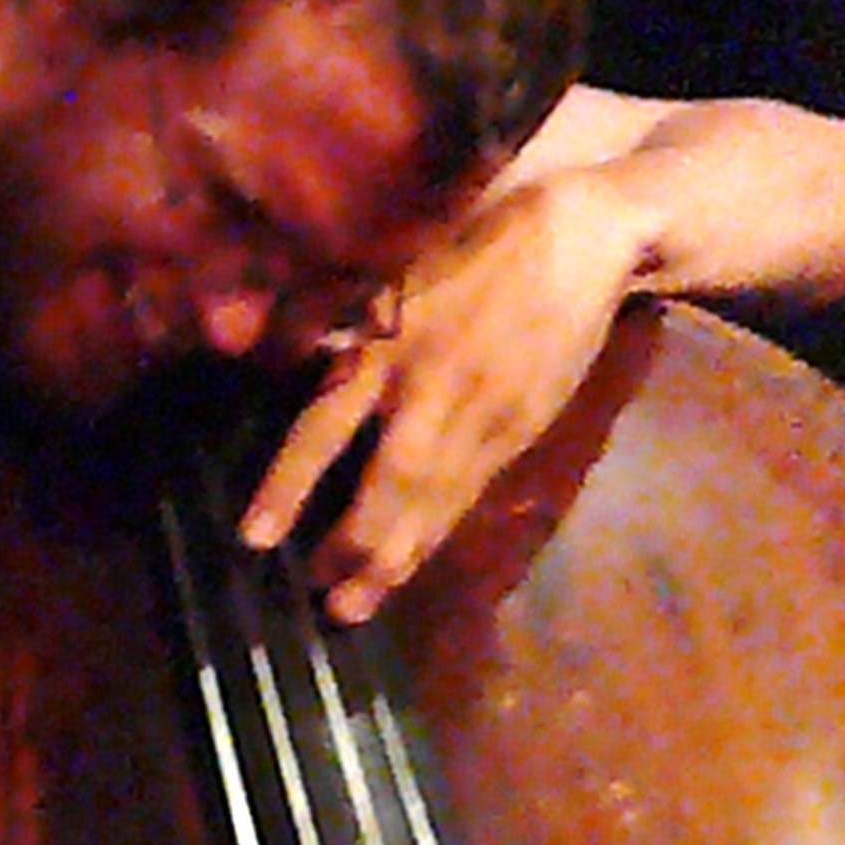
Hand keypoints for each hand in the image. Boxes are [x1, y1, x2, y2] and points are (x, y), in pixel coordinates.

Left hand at [241, 162, 651, 621]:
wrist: (588, 237)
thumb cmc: (479, 237)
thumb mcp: (400, 266)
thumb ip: (353, 322)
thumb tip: (304, 362)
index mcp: (391, 342)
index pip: (326, 428)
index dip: (289, 486)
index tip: (256, 538)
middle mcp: (433, 388)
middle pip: (390, 484)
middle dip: (355, 546)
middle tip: (321, 597)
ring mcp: (485, 415)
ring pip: (436, 501)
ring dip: (396, 559)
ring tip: (358, 606)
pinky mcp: (522, 429)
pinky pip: (471, 492)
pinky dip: (438, 531)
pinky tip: (413, 562)